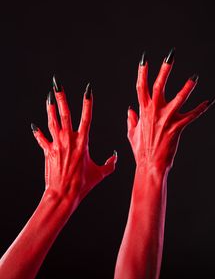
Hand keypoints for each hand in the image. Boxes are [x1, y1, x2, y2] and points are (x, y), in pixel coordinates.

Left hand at [32, 77, 116, 212]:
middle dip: (61, 98)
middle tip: (57, 85)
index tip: (88, 90)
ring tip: (48, 97)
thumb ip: (110, 164)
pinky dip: (38, 132)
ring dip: (50, 109)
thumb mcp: (100, 173)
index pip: (87, 117)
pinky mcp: (48, 151)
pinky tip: (34, 126)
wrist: (63, 194)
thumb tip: (115, 157)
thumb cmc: (82, 184)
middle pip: (65, 114)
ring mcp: (57, 144)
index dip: (88, 102)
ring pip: (52, 122)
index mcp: (83, 142)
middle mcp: (69, 139)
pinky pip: (42, 139)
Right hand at [127, 50, 214, 173]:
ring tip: (194, 77)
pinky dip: (200, 109)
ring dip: (187, 88)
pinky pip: (191, 116)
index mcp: (142, 111)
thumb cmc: (141, 151)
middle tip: (171, 57)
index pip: (140, 87)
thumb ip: (131, 120)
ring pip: (178, 99)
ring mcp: (165, 120)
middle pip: (158, 86)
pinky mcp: (176, 128)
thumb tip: (130, 110)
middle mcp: (153, 112)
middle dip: (164, 70)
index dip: (142, 72)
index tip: (145, 60)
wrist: (150, 165)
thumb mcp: (132, 134)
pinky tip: (209, 102)